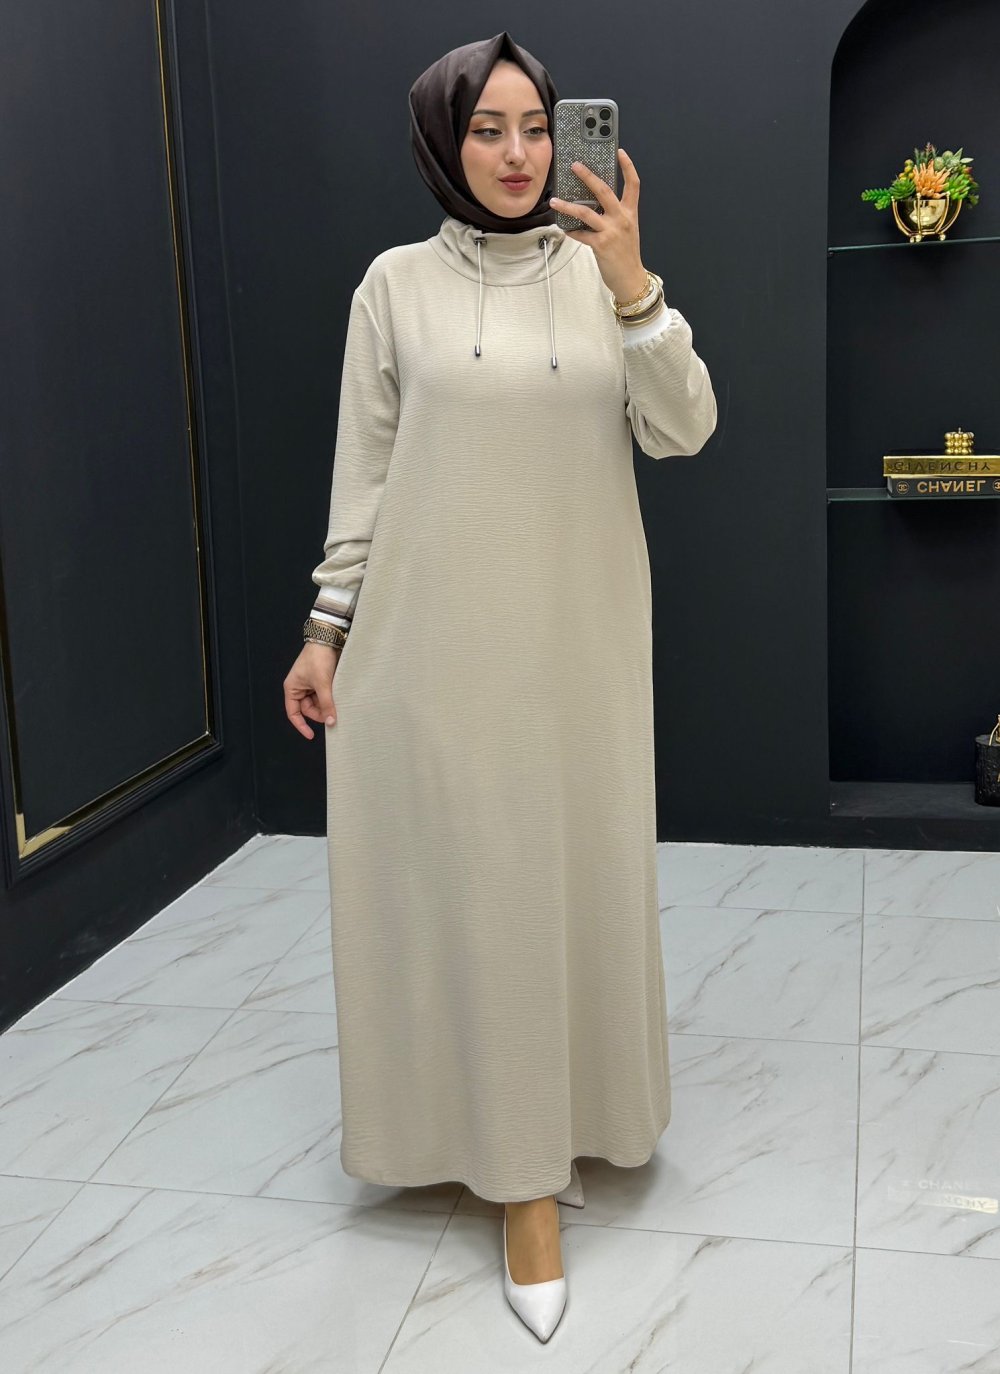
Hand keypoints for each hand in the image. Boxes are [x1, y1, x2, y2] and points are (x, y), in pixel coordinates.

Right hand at [284, 641, 339, 738]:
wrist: (328, 639)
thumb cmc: (318, 658)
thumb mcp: (322, 684)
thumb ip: (327, 704)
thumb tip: (331, 722)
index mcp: (292, 688)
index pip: (293, 713)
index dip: (301, 726)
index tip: (311, 735)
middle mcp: (299, 688)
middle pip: (308, 709)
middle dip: (320, 712)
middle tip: (333, 714)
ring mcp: (309, 684)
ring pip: (318, 703)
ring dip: (327, 704)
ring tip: (336, 700)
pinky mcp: (320, 681)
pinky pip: (324, 695)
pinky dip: (330, 698)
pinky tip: (337, 696)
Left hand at [549, 148, 648, 302]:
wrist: (631, 278)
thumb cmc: (626, 254)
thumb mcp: (627, 230)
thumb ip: (614, 215)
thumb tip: (593, 203)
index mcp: (630, 213)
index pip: (633, 184)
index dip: (628, 166)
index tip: (620, 152)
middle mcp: (621, 219)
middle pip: (604, 190)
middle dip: (588, 176)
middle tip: (575, 165)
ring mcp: (611, 231)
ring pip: (585, 212)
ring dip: (567, 206)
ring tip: (555, 201)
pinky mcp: (600, 245)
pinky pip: (581, 234)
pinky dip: (571, 231)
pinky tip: (563, 228)